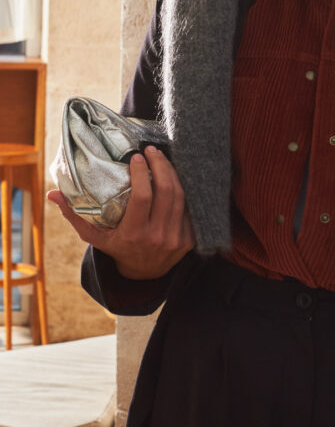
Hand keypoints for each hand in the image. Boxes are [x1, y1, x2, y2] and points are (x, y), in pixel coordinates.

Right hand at [47, 145, 194, 279]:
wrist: (144, 275)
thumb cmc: (117, 249)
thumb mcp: (94, 236)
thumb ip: (75, 215)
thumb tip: (53, 194)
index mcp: (133, 235)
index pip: (142, 197)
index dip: (142, 173)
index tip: (137, 157)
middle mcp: (157, 237)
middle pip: (166, 192)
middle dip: (160, 165)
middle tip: (152, 150)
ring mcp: (176, 239)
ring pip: (180, 197)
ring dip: (172, 173)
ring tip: (162, 159)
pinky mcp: (189, 239)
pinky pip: (190, 208)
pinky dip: (183, 189)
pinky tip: (174, 176)